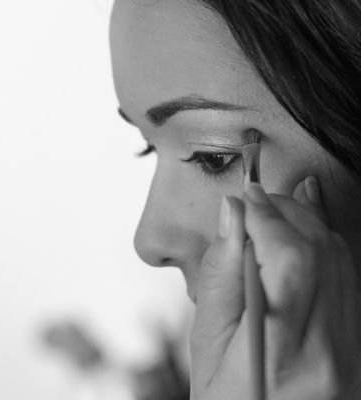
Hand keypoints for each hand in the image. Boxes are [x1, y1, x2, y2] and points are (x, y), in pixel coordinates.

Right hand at [190, 176, 360, 399]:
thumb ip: (220, 277)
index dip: (267, 218)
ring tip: (276, 205)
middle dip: (287, 211)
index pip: (287, 261)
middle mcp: (327, 352)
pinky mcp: (359, 346)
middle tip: (255, 198)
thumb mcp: (206, 345)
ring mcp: (351, 351)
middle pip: (320, 254)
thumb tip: (232, 217)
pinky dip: (328, 243)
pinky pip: (350, 280)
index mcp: (278, 354)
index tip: (243, 198)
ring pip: (340, 261)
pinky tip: (310, 220)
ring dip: (308, 221)